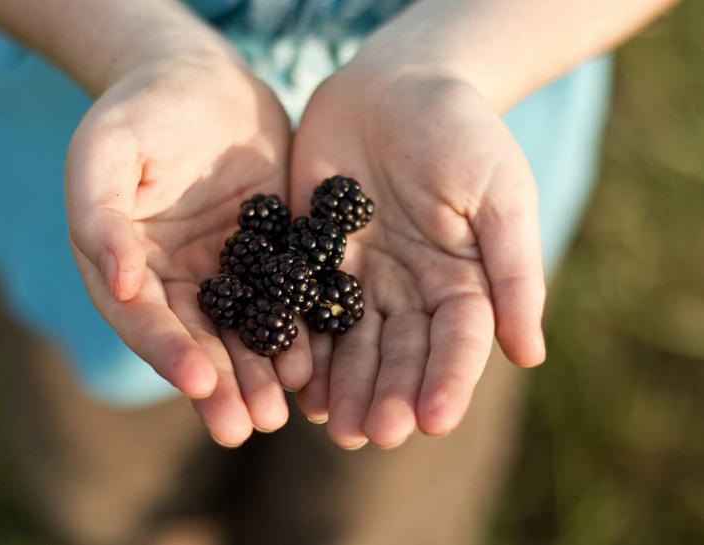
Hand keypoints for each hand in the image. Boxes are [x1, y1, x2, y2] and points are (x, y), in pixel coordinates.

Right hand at [65, 52, 310, 445]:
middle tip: (245, 425)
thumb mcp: (106, 150)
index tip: (201, 382)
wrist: (200, 78)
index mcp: (127, 263)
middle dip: (219, 384)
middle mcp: (174, 278)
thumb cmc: (142, 108)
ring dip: (258, 373)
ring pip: (241, 331)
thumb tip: (123, 284)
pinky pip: (282, 298)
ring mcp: (222, 270)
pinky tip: (313, 361)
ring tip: (280, 410)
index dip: (170, 352)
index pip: (145, 319)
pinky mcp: (266, 254)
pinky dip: (295, 331)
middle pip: (195, 341)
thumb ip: (100, 216)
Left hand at [290, 64, 545, 448]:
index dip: (448, 380)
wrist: (395, 85)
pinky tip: (291, 377)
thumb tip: (530, 355)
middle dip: (387, 394)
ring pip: (351, 344)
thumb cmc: (461, 131)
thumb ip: (513, 271)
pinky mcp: (313, 259)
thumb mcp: (500, 193)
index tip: (435, 420)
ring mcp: (360, 278)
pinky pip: (303, 307)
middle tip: (371, 435)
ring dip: (342, 385)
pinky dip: (299, 342)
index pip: (458, 342)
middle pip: (399, 353)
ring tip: (332, 424)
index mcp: (461, 281)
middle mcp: (410, 290)